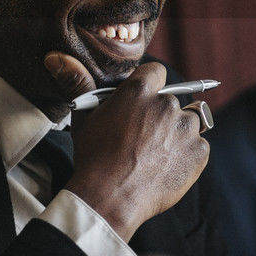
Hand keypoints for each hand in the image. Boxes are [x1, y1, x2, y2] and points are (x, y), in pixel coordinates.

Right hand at [43, 53, 208, 240]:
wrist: (110, 198)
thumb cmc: (94, 157)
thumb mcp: (84, 117)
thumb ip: (78, 82)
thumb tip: (56, 57)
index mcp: (140, 90)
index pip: (155, 73)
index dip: (149, 86)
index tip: (141, 101)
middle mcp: (167, 104)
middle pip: (171, 101)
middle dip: (160, 115)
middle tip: (142, 137)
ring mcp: (186, 129)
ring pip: (187, 123)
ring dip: (176, 134)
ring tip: (154, 154)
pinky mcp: (199, 152)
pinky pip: (198, 147)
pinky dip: (186, 156)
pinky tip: (165, 167)